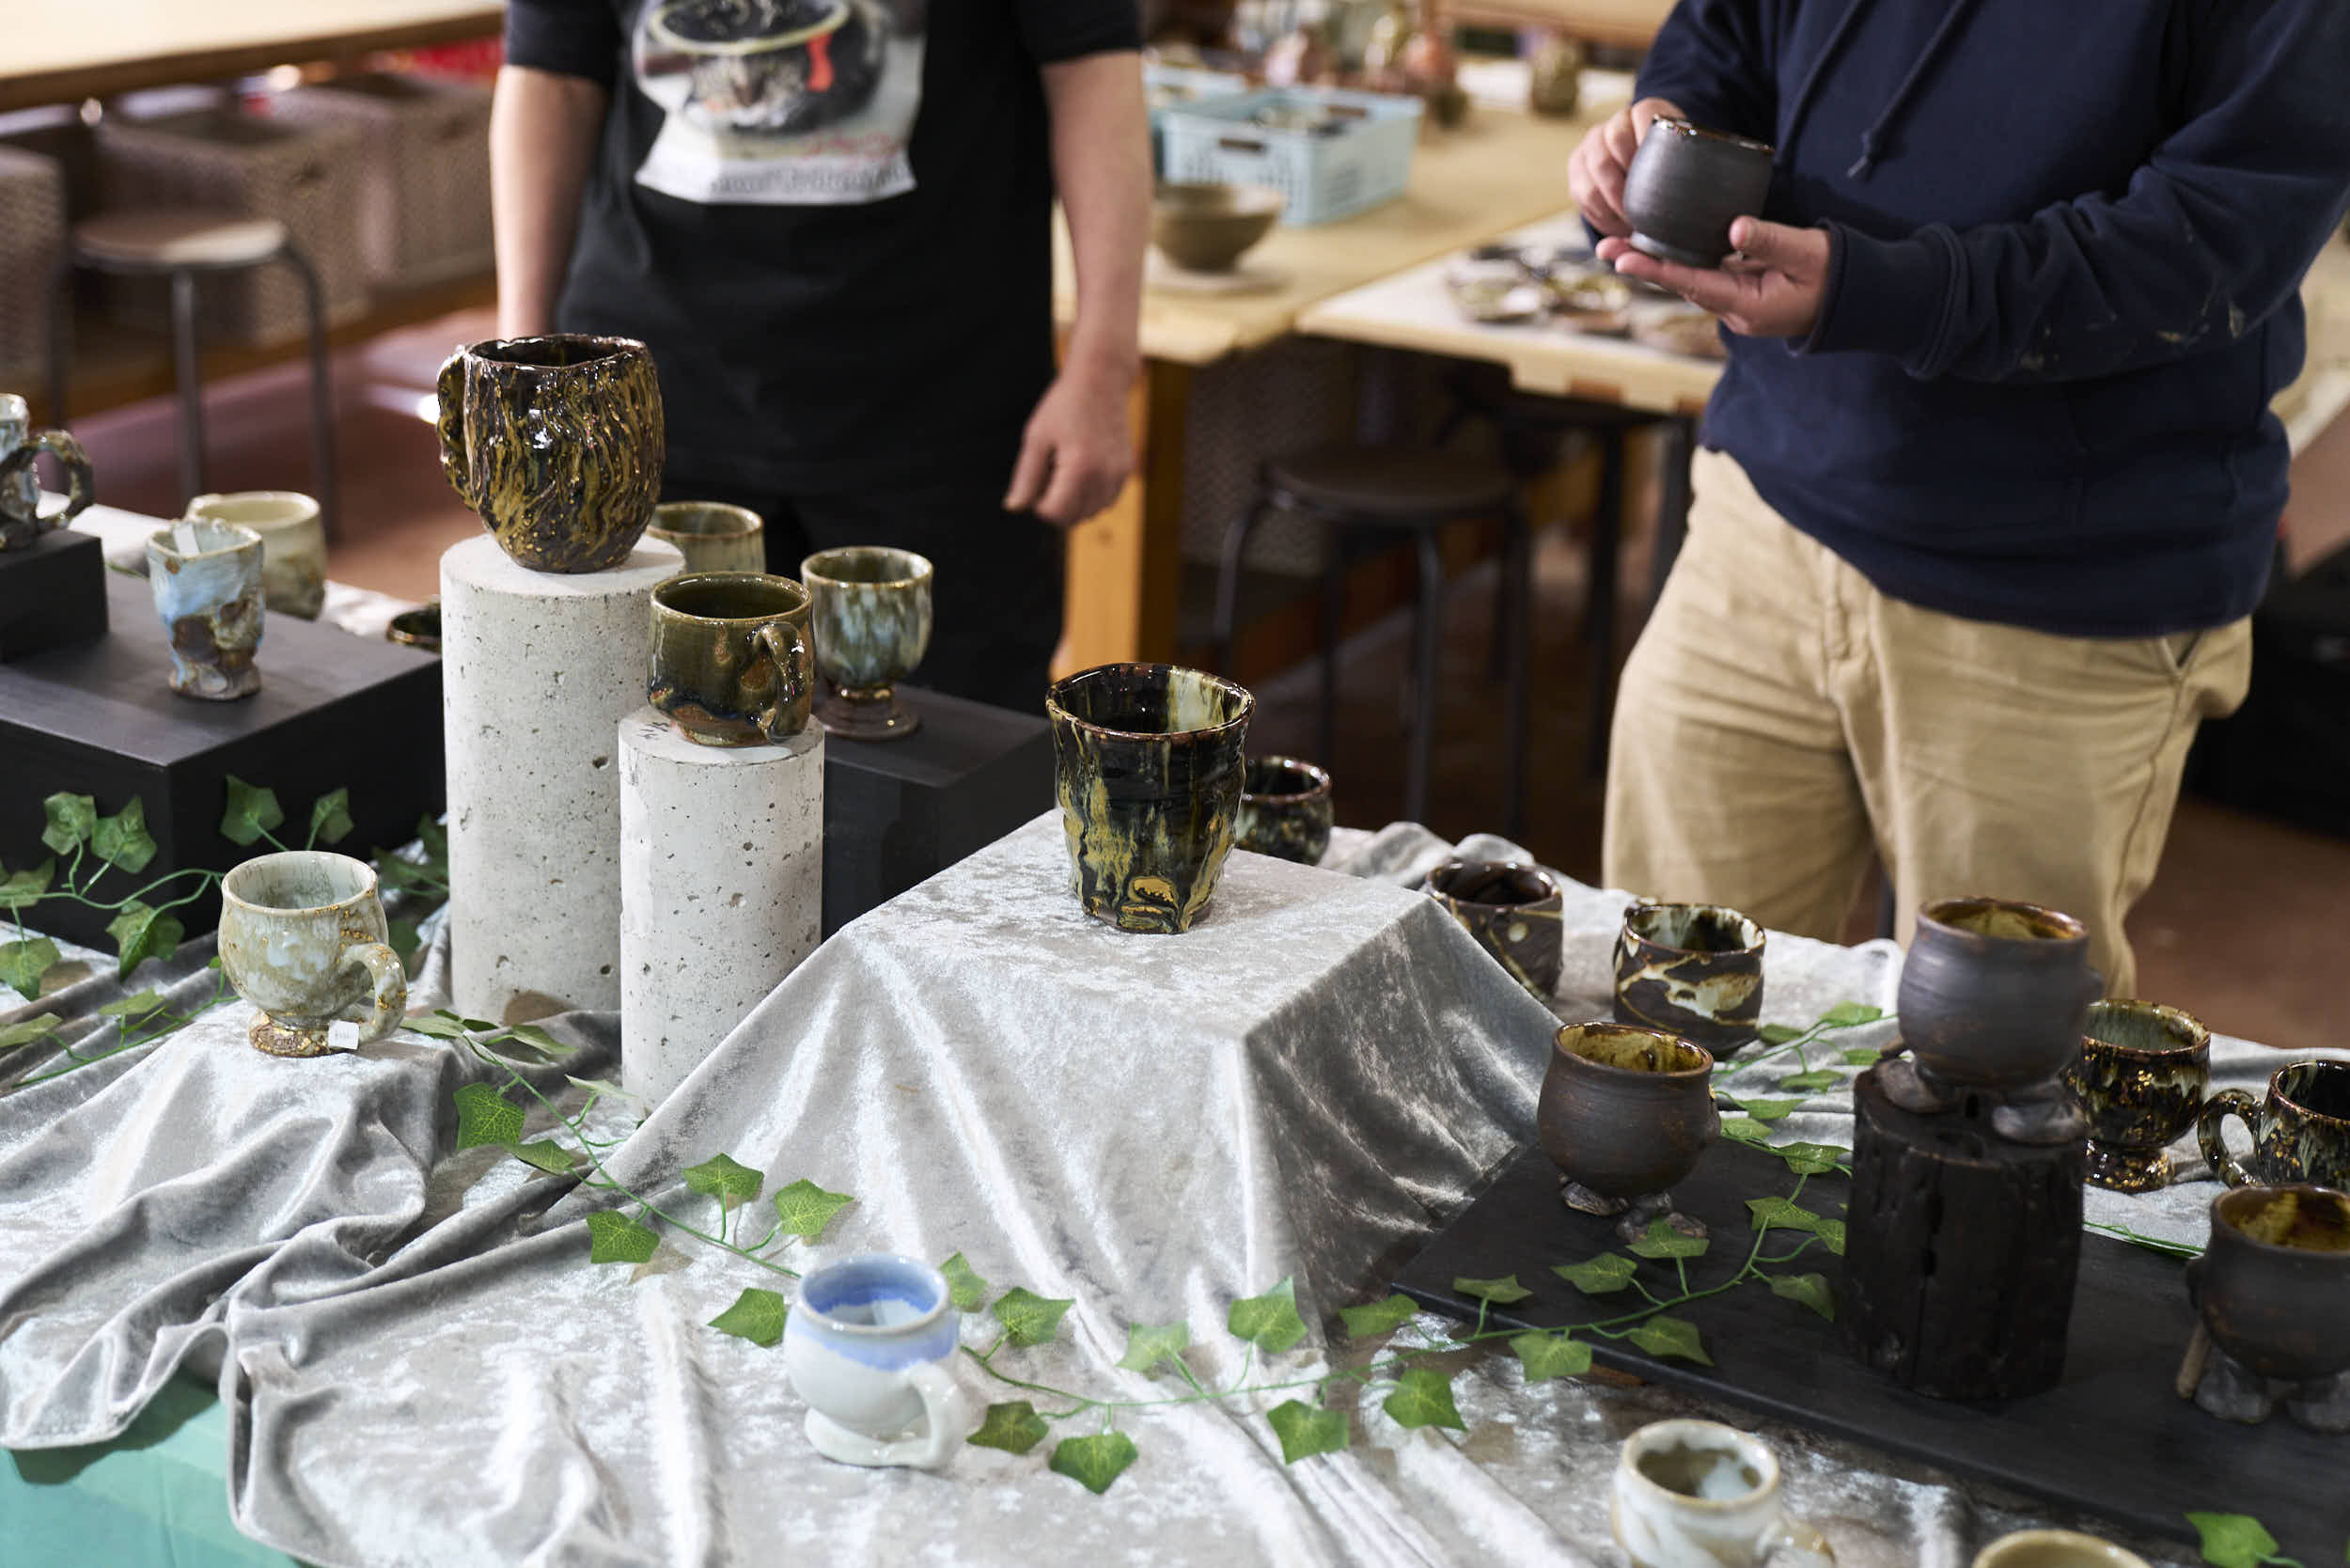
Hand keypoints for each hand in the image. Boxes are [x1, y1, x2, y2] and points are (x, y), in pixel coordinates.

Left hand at [1006, 360, 1133, 526]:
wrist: (1102, 380)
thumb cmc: (1064, 405)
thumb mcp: (1036, 438)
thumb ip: (1025, 477)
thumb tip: (1013, 507)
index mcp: (1080, 469)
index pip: (1055, 513)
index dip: (1039, 504)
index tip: (1036, 480)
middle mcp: (1104, 476)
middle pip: (1074, 518)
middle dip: (1056, 504)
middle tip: (1049, 472)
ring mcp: (1119, 475)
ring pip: (1092, 512)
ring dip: (1075, 503)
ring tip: (1066, 470)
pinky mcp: (1127, 470)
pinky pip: (1107, 500)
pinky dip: (1092, 495)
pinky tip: (1082, 470)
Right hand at [1568, 96, 1683, 238]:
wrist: (1648, 170)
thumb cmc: (1676, 171)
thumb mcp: (1689, 164)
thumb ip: (1692, 170)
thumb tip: (1702, 198)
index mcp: (1648, 111)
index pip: (1644, 115)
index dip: (1648, 141)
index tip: (1660, 175)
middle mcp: (1617, 121)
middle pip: (1614, 141)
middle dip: (1629, 183)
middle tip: (1644, 213)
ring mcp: (1593, 141)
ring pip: (1595, 168)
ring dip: (1613, 201)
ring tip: (1631, 225)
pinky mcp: (1577, 164)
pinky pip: (1581, 191)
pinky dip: (1600, 214)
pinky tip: (1617, 227)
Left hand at [1598, 217, 1833, 338]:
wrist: (1861, 298)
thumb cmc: (1839, 274)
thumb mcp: (1808, 252)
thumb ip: (1770, 240)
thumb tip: (1734, 227)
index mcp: (1748, 305)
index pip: (1692, 283)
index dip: (1656, 269)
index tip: (1622, 257)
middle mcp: (1735, 310)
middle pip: (1681, 283)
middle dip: (1643, 264)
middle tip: (1603, 246)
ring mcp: (1738, 304)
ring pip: (1690, 279)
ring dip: (1657, 262)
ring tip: (1618, 244)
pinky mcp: (1743, 293)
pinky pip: (1706, 274)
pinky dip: (1682, 260)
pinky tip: (1660, 243)